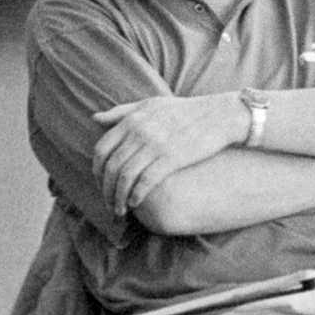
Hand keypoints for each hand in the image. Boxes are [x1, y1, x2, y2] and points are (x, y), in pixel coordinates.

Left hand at [91, 92, 246, 215]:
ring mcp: (155, 145)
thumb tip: (95, 119)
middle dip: (106, 190)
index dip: (97, 170)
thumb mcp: (150, 105)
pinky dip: (136, 195)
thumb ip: (121, 112)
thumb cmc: (184, 111)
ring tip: (120, 210)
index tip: (100, 183)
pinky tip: (135, 204)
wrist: (219, 115)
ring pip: (125, 177)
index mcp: (132, 120)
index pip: (102, 149)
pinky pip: (145, 181)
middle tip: (108, 203)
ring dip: (118, 198)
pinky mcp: (171, 158)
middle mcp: (140, 132)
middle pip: (111, 167)